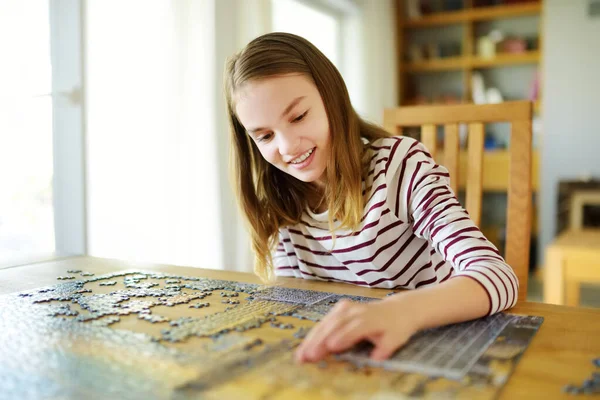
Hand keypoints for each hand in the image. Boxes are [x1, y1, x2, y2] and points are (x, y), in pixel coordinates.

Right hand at [294, 296, 420, 363]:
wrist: (396, 309)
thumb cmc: (395, 327)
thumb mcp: (396, 339)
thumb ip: (385, 349)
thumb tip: (376, 359)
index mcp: (370, 319)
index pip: (354, 329)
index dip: (342, 337)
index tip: (330, 347)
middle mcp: (355, 311)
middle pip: (335, 326)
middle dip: (319, 341)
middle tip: (307, 356)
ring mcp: (345, 308)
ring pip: (326, 323)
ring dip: (311, 339)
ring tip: (300, 354)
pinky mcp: (339, 308)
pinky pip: (324, 321)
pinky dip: (314, 334)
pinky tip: (305, 345)